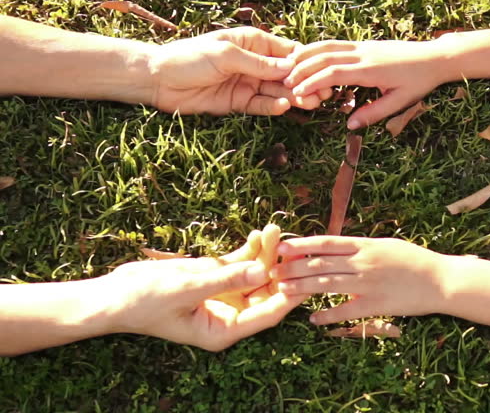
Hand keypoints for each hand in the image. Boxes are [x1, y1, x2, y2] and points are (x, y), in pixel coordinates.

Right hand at [100, 225, 308, 351]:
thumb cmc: (143, 301)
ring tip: (274, 229)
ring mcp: (223, 295)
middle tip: (293, 245)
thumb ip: (225, 279)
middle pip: (265, 292)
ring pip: (254, 274)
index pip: (267, 314)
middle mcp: (229, 315)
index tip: (305, 274)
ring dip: (265, 253)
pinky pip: (239, 263)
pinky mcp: (214, 277)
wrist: (113, 294)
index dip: (288, 294)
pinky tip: (259, 232)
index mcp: (223, 330)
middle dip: (279, 267)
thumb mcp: (186, 289)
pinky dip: (249, 249)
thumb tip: (263, 271)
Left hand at [149, 27, 314, 114]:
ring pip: (278, 90)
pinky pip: (262, 105)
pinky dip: (274, 106)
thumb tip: (290, 68)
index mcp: (252, 42)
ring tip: (310, 102)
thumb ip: (258, 64)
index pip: (286, 51)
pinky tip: (284, 106)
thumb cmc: (188, 57)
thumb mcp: (226, 55)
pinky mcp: (239, 102)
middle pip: (287, 73)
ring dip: (294, 96)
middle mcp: (254, 62)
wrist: (158, 80)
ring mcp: (248, 83)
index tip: (320, 71)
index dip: (304, 62)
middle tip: (324, 92)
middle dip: (305, 82)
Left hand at [271, 236, 445, 324]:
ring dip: (302, 288)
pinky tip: (313, 319)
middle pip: (321, 263)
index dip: (302, 244)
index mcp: (366, 246)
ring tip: (282, 291)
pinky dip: (328, 315)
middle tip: (272, 270)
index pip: (327, 242)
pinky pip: (346, 311)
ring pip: (328, 284)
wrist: (440, 280)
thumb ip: (362, 247)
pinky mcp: (376, 304)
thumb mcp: (386, 246)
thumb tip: (339, 245)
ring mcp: (368, 284)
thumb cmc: (414, 261)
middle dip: (294, 267)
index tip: (282, 246)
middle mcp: (364, 262)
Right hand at [284, 40, 451, 128]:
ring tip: (289, 66)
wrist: (434, 57)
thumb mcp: (400, 102)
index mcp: (369, 70)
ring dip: (306, 55)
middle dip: (302, 68)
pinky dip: (318, 49)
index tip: (297, 92)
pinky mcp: (364, 44)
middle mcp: (363, 54)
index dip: (312, 82)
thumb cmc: (419, 81)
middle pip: (324, 57)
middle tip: (286, 82)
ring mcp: (362, 46)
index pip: (332, 73)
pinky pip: (336, 44)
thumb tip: (350, 125)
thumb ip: (374, 113)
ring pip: (327, 45)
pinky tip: (307, 57)